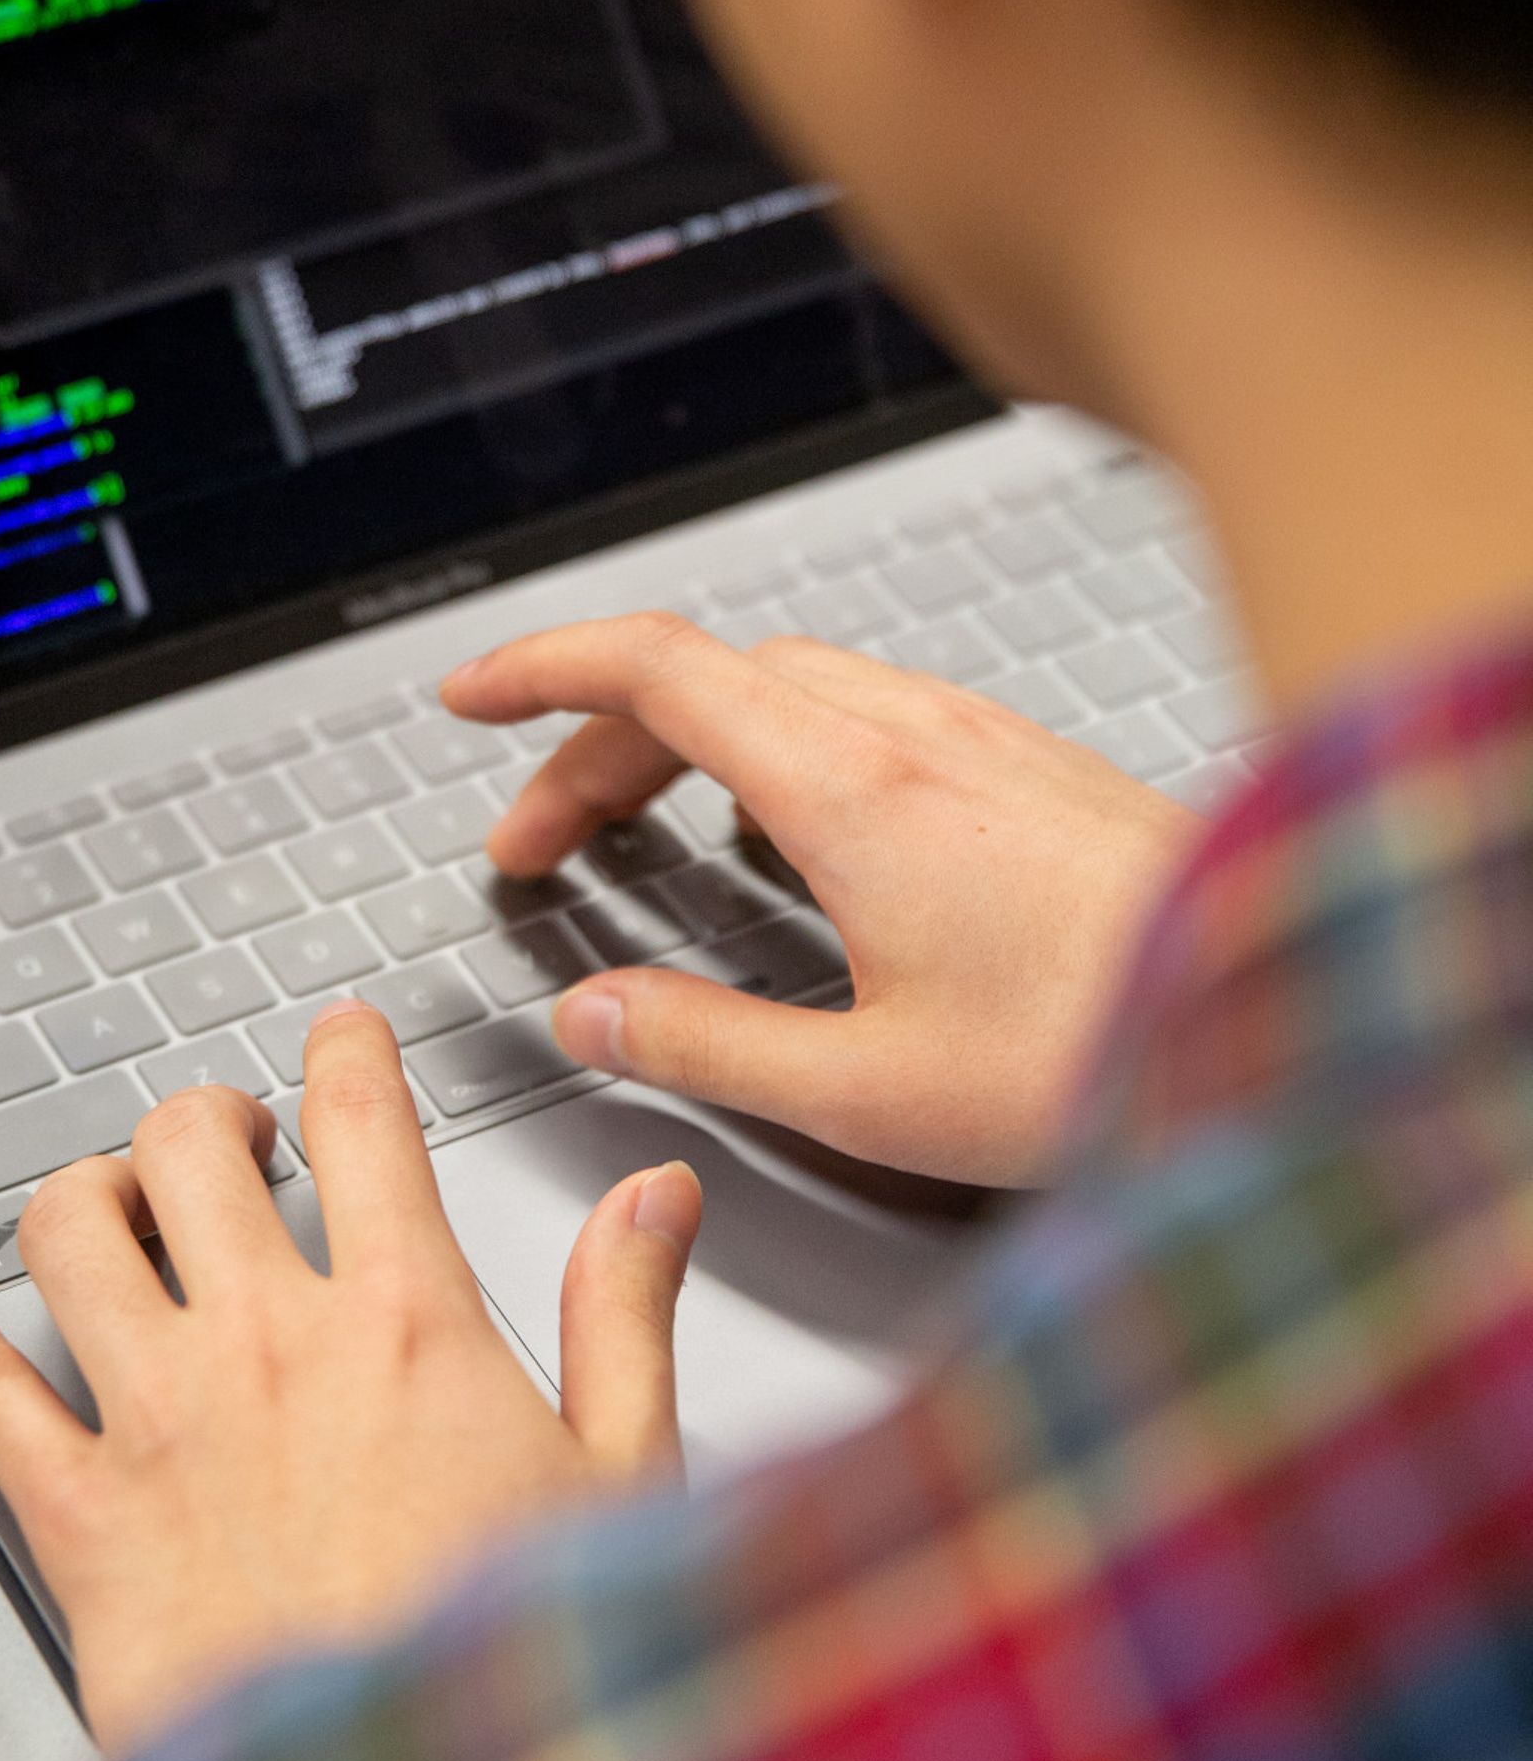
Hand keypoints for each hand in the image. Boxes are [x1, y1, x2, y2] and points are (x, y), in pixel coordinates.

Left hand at [0, 1002, 701, 1754]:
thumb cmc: (510, 1678)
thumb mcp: (623, 1483)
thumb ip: (627, 1317)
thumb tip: (656, 1198)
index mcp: (409, 1322)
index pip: (364, 1121)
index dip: (346, 1052)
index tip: (340, 1039)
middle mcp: (268, 1344)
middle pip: (192, 1147)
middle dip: (204, 1118)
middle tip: (224, 1137)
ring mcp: (159, 1422)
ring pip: (71, 1230)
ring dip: (84, 1189)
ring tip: (108, 1198)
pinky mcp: (75, 1519)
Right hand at [443, 615, 1196, 1186]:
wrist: (1294, 1016)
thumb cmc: (1111, 1050)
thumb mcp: (868, 1091)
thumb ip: (706, 1044)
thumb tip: (595, 1016)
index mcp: (853, 792)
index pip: (655, 669)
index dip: (539, 669)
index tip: (467, 698)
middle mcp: (915, 737)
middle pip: (706, 678)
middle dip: (592, 744)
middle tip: (538, 843)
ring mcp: (979, 739)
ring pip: (788, 684)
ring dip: (687, 739)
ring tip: (642, 830)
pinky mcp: (1027, 765)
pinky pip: (865, 709)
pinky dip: (776, 744)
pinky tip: (791, 829)